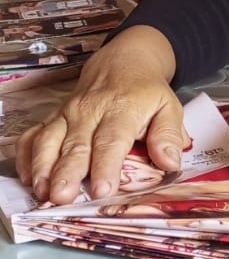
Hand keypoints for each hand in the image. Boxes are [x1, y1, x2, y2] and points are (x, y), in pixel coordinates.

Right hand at [15, 26, 184, 204]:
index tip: (103, 189)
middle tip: (62, 197)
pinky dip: (26, 154)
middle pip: (76, 145)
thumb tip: (170, 163)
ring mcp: (67, 113)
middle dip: (67, 172)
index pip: (111, 140)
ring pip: (50, 140)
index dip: (106, 166)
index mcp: (121, 110)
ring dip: (43, 166)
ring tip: (42, 192)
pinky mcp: (53, 116)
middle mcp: (89, 111)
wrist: (123, 61)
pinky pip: (34, 134)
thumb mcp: (168, 107)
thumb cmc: (146, 92)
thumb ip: (169, 136)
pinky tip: (27, 176)